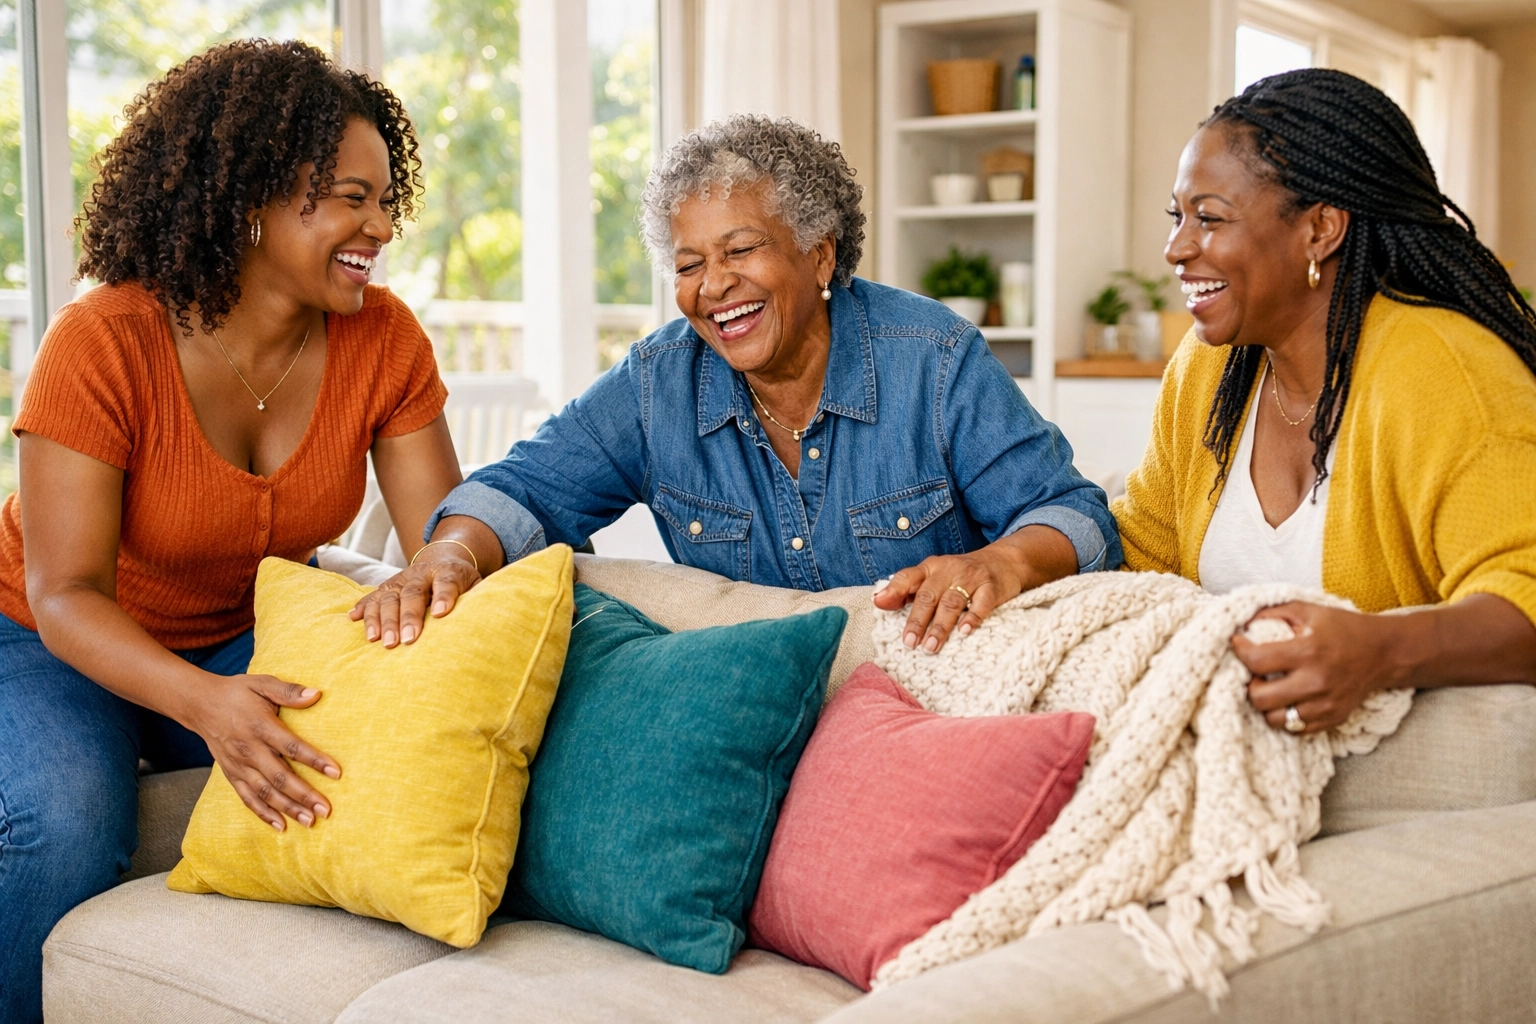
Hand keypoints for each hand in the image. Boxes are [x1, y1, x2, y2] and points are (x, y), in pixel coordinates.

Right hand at [186, 674, 340, 830]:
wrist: (200, 704)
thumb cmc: (237, 692)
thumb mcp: (262, 684)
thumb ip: (289, 691)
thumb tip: (316, 694)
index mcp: (260, 726)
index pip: (291, 747)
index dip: (314, 760)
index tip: (336, 773)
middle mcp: (249, 750)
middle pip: (280, 777)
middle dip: (304, 795)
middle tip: (326, 810)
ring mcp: (239, 765)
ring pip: (265, 792)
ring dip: (288, 809)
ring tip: (310, 822)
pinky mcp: (231, 774)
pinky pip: (248, 798)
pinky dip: (263, 813)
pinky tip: (281, 826)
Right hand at [348, 548, 480, 646]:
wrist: (444, 560)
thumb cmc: (462, 582)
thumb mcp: (476, 586)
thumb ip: (478, 598)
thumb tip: (486, 619)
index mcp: (447, 572)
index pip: (446, 582)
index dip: (443, 596)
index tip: (440, 614)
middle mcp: (420, 574)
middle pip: (412, 593)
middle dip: (408, 617)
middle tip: (407, 640)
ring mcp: (400, 580)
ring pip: (388, 597)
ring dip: (382, 619)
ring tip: (378, 641)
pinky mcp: (386, 587)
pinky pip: (371, 596)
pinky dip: (362, 607)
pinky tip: (353, 618)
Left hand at [872, 526, 1076, 652]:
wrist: (1004, 561)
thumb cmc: (960, 575)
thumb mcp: (934, 576)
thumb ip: (908, 589)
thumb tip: (878, 602)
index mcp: (930, 567)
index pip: (908, 576)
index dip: (894, 590)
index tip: (879, 604)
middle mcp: (948, 570)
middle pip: (929, 595)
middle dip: (917, 620)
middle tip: (909, 643)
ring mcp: (971, 577)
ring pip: (952, 602)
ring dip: (940, 626)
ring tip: (930, 647)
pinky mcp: (992, 587)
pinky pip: (982, 603)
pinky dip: (973, 617)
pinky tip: (964, 632)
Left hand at [1234, 602, 1407, 733]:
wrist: (1384, 652)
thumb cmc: (1342, 628)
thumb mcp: (1308, 610)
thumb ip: (1272, 612)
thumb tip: (1240, 623)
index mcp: (1308, 651)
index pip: (1256, 661)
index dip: (1240, 651)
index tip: (1239, 643)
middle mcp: (1316, 682)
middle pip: (1259, 698)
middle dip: (1249, 684)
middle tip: (1256, 672)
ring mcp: (1325, 705)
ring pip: (1273, 719)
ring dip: (1266, 704)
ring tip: (1271, 688)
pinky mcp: (1333, 719)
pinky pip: (1294, 729)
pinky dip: (1285, 716)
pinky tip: (1289, 698)